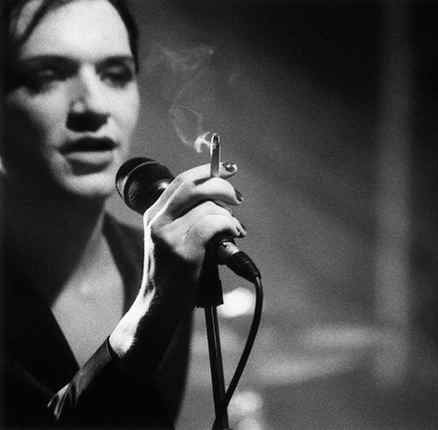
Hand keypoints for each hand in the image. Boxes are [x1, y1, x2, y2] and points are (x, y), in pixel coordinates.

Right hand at [109, 162, 244, 370]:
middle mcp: (158, 221)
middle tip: (238, 200)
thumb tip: (222, 196)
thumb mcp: (174, 238)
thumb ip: (189, 217)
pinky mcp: (183, 252)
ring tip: (235, 231)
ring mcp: (168, 236)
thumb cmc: (174, 273)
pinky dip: (229, 227)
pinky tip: (233, 236)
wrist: (157, 307)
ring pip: (209, 208)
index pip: (182, 180)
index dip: (209, 170)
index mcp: (155, 214)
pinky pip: (214, 225)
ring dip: (230, 217)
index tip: (229, 169)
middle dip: (222, 187)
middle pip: (194, 186)